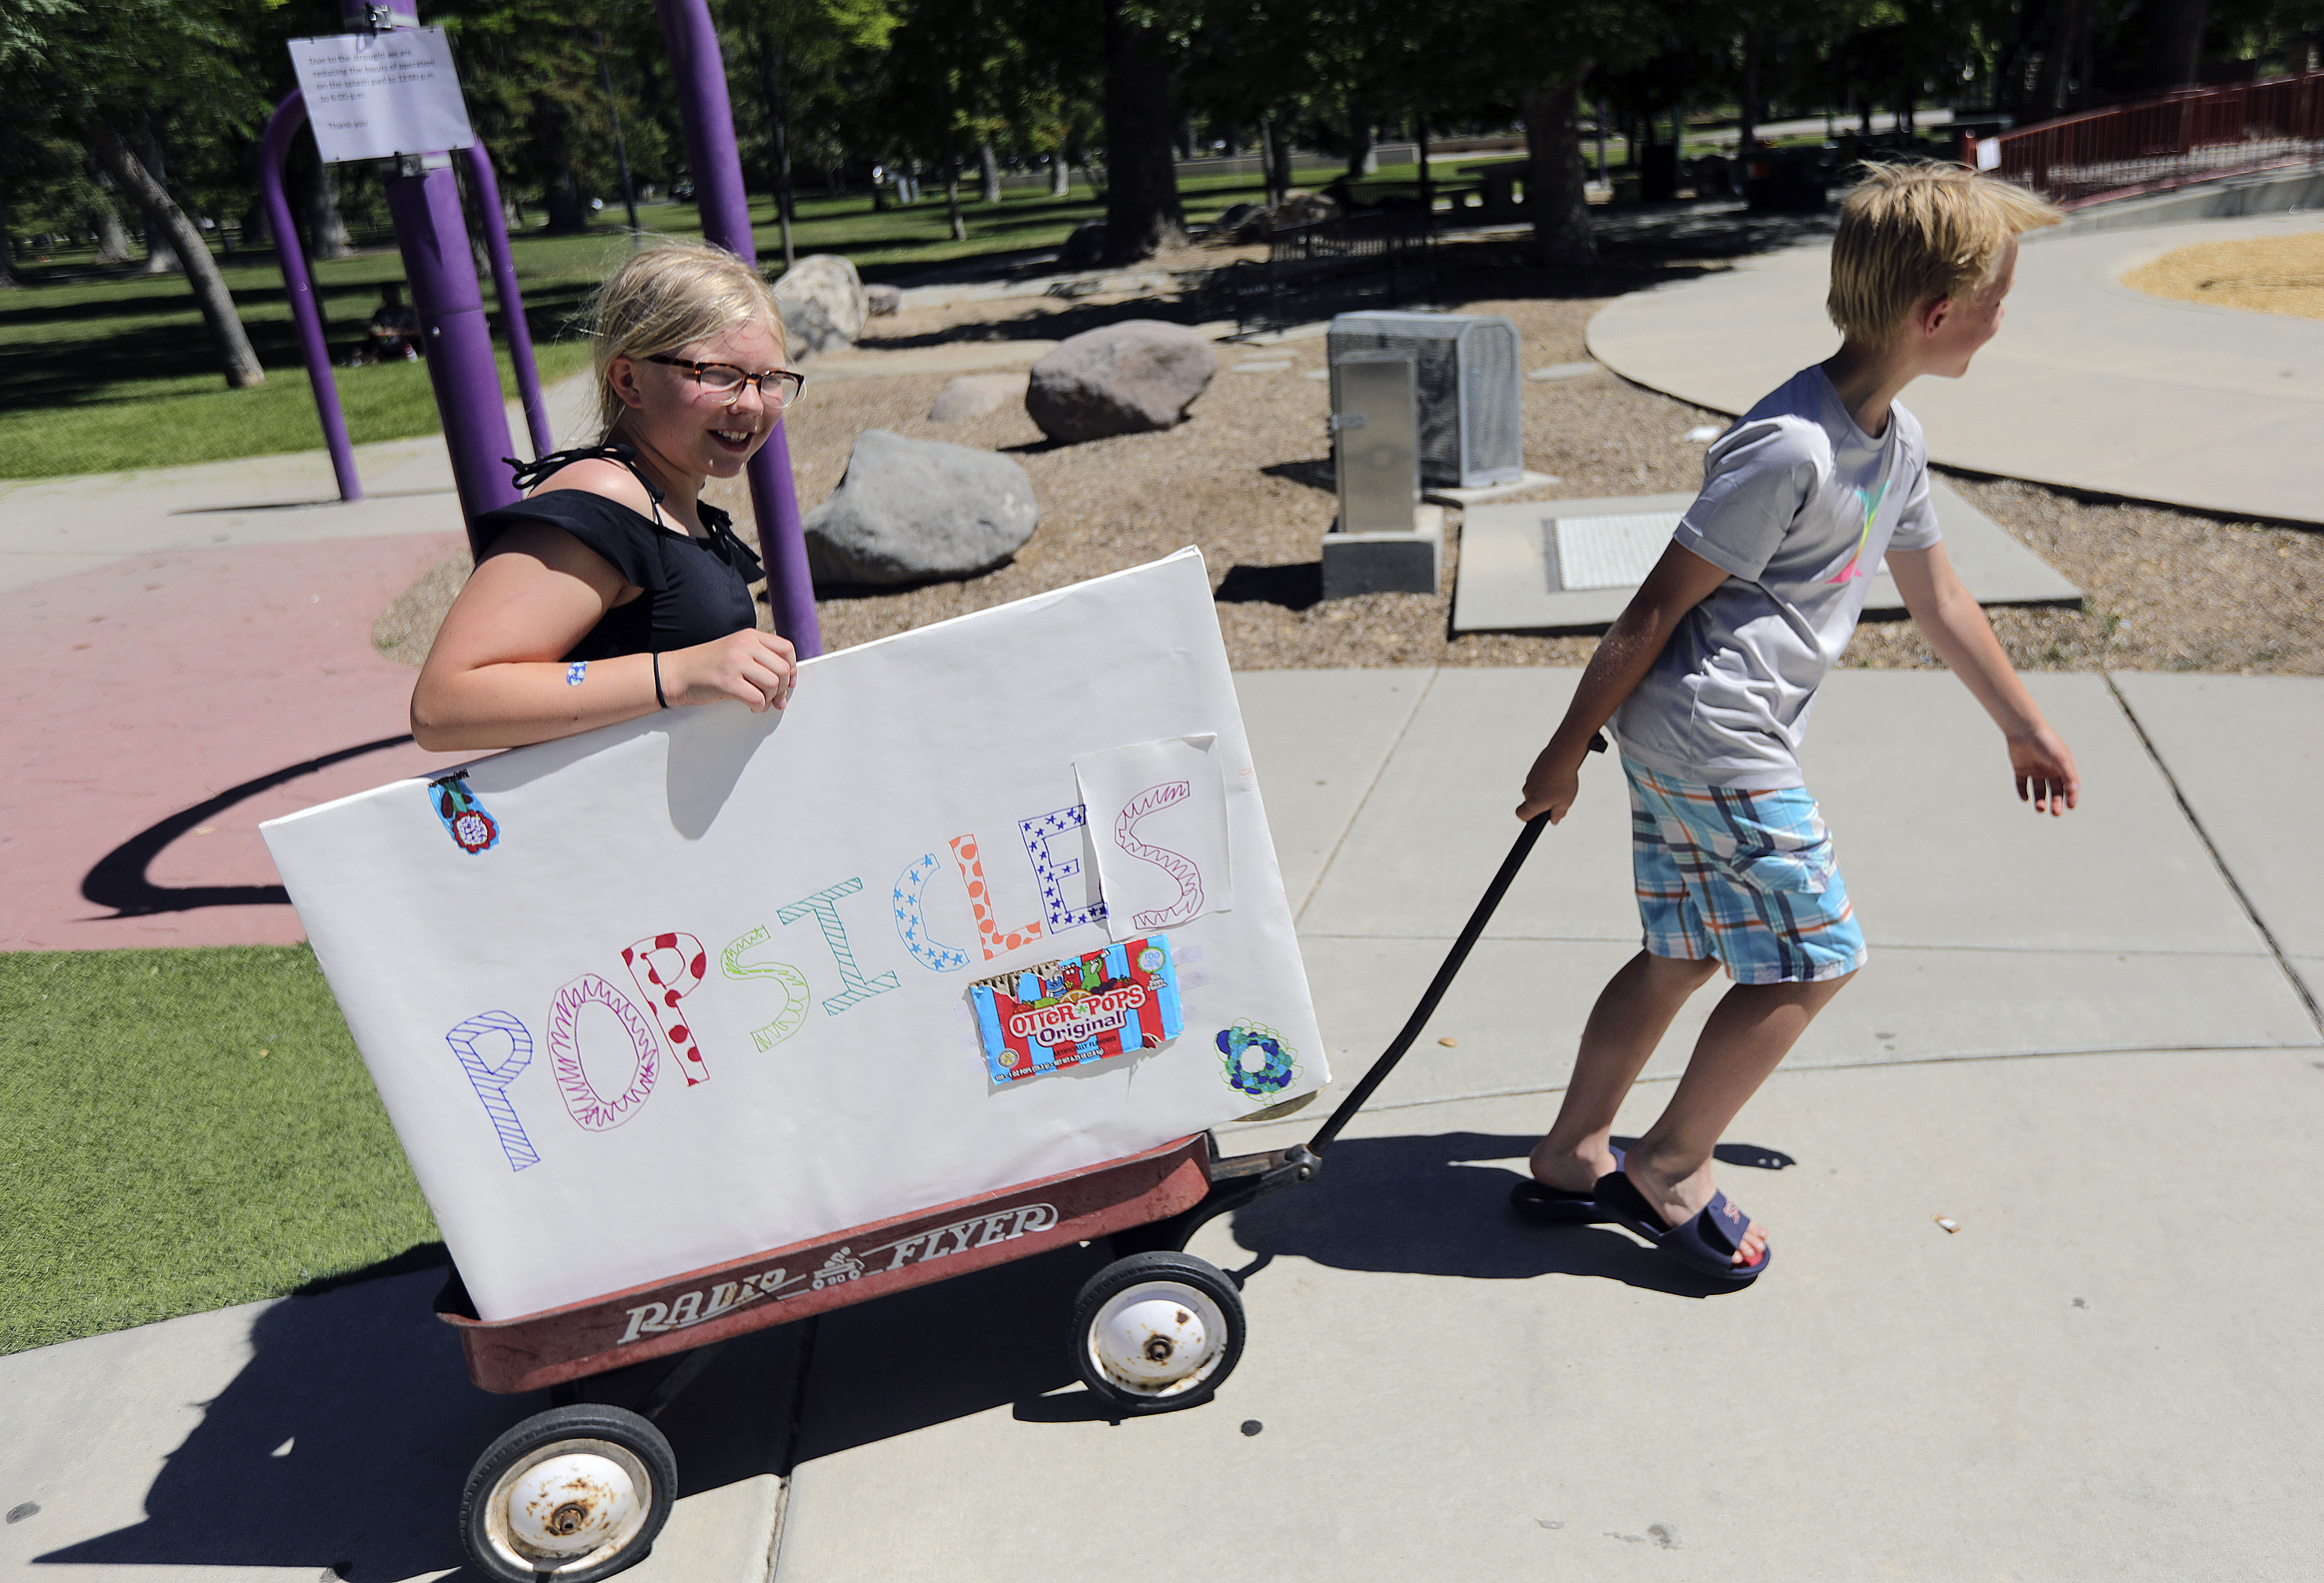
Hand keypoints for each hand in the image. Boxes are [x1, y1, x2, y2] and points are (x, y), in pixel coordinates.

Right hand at [665, 629, 797, 712]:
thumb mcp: (736, 650)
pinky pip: (757, 698)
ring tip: (761, 702)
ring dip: (771, 699)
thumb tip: (789, 678)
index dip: (792, 669)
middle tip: (775, 699)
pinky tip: (752, 707)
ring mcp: (735, 662)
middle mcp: (744, 645)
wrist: (677, 673)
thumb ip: (760, 656)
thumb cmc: (708, 665)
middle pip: (783, 669)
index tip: (788, 682)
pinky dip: (759, 707)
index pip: (786, 649)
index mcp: (749, 636)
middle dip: (783, 689)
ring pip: (773, 684)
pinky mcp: (727, 681)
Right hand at [1516, 743, 1583, 823]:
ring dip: (1545, 789)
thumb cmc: (1563, 782)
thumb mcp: (1565, 802)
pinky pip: (1538, 778)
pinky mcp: (1534, 768)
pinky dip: (1546, 778)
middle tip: (1558, 797)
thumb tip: (1553, 821)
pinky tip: (1558, 775)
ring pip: (1535, 789)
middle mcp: (1528, 791)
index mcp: (1533, 803)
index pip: (1521, 814)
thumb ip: (1558, 814)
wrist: (1562, 756)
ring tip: (1560, 784)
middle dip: (1541, 801)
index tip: (1538, 815)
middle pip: (1530, 801)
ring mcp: (1530, 778)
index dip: (1527, 817)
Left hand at [2008, 725, 2078, 815]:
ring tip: (2040, 808)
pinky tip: (2025, 798)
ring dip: (2040, 801)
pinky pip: (2021, 785)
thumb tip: (2074, 791)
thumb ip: (2068, 775)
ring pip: (2038, 791)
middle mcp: (2049, 769)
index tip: (2070, 807)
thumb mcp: (2060, 759)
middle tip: (2055, 813)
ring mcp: (2035, 770)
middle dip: (2055, 803)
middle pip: (2054, 791)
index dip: (2071, 797)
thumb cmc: (2046, 743)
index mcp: (2062, 766)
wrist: (2023, 730)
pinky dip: (2023, 793)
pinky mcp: (2020, 769)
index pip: (2069, 786)